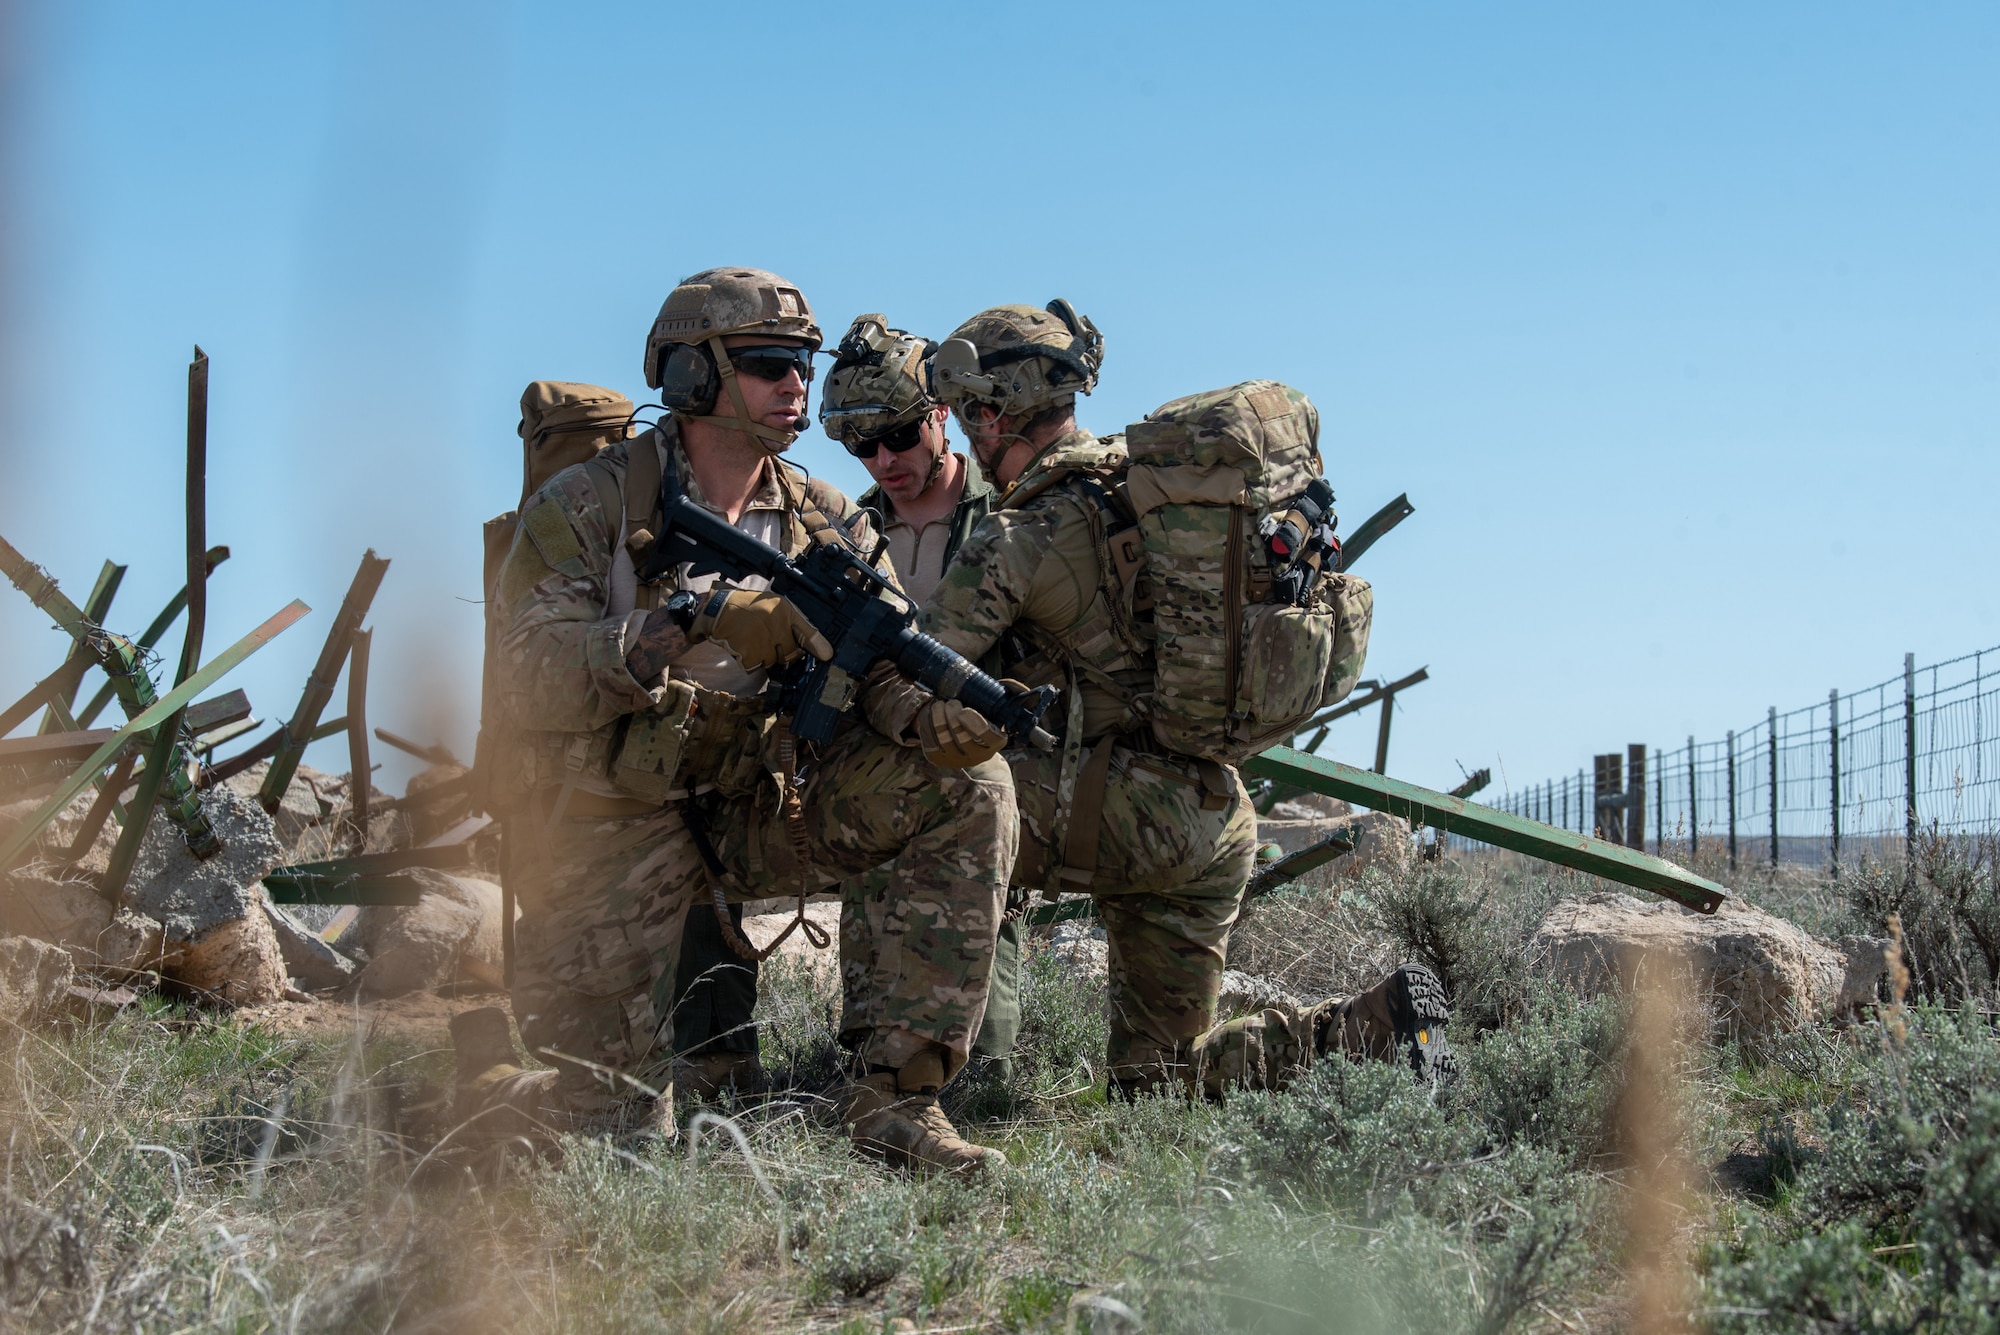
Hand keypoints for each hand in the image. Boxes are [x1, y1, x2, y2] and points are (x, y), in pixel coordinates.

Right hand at [689, 589, 831, 670]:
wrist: (717, 610)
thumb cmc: (749, 607)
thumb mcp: (775, 606)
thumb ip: (797, 625)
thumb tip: (823, 650)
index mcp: (783, 610)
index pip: (806, 631)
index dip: (817, 645)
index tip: (827, 655)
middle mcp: (775, 625)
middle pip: (790, 654)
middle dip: (782, 652)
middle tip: (768, 639)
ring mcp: (762, 641)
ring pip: (772, 662)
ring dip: (763, 656)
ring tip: (752, 638)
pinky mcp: (748, 653)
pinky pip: (755, 666)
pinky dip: (749, 660)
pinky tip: (743, 644)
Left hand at [917, 699, 1005, 768]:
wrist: (968, 740)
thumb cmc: (984, 717)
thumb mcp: (998, 707)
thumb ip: (1009, 695)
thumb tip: (1011, 684)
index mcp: (996, 742)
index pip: (987, 736)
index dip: (975, 724)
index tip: (965, 710)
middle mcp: (978, 756)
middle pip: (963, 739)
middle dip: (954, 717)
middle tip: (951, 702)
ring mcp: (957, 760)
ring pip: (944, 741)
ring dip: (939, 719)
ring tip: (939, 704)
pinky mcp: (939, 759)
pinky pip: (929, 743)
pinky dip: (927, 725)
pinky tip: (929, 712)